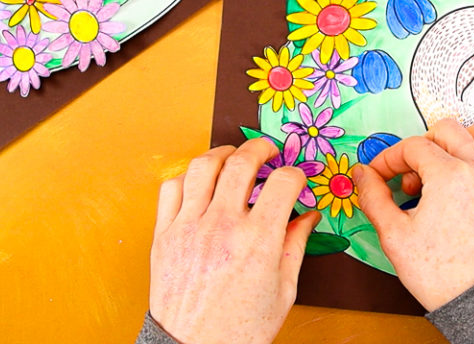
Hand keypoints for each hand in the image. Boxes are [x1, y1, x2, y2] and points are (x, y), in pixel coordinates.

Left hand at [148, 139, 319, 343]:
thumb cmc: (238, 329)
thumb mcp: (283, 290)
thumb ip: (296, 246)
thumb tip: (308, 218)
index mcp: (258, 241)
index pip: (282, 181)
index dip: (294, 173)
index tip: (294, 179)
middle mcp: (222, 227)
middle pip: (241, 161)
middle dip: (260, 147)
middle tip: (267, 150)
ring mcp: (189, 228)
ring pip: (202, 166)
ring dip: (222, 152)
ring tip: (232, 156)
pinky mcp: (164, 235)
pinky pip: (170, 189)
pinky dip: (187, 177)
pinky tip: (200, 184)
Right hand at [352, 119, 473, 311]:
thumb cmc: (444, 275)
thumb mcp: (396, 237)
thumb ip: (374, 198)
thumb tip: (361, 174)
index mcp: (450, 176)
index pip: (411, 146)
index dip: (388, 159)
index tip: (379, 176)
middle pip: (445, 130)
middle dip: (420, 148)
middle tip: (411, 181)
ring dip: (454, 144)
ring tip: (440, 174)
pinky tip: (468, 178)